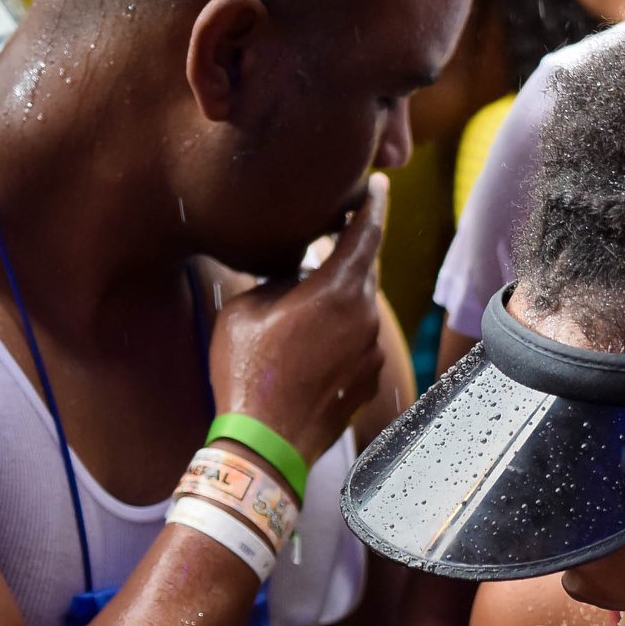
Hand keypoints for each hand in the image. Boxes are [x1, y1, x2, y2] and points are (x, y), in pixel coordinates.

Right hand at [207, 173, 389, 463]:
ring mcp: (372, 350)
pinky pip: (359, 342)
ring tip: (299, 312)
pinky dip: (340, 336)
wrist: (265, 441)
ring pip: (359, 309)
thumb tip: (295, 272)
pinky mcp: (370, 378)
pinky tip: (308, 350)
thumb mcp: (246, 307)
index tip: (378, 183)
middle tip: (324, 241)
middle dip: (345, 255)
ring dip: (336, 302)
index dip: (371, 203)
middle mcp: (366, 318)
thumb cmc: (247, 371)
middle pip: (363, 271)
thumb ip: (278, 278)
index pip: (364, 233)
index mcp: (338, 291)